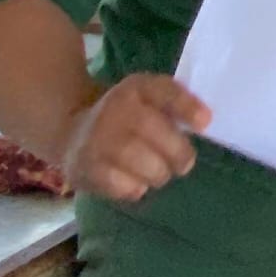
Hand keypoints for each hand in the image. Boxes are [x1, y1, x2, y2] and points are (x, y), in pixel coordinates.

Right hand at [56, 74, 210, 201]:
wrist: (71, 131)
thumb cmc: (126, 119)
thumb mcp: (148, 101)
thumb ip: (175, 107)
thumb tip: (204, 123)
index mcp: (136, 88)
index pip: (163, 90)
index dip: (186, 106)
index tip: (204, 123)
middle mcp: (114, 108)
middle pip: (155, 130)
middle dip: (179, 154)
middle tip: (183, 164)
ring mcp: (97, 138)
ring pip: (141, 161)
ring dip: (159, 174)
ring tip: (158, 173)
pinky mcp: (85, 167)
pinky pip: (122, 186)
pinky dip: (135, 188)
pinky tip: (134, 182)